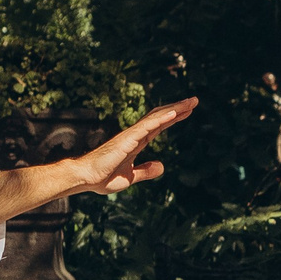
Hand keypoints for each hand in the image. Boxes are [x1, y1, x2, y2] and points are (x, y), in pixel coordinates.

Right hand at [66, 100, 195, 195]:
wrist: (86, 178)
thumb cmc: (103, 177)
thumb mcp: (131, 177)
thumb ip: (145, 171)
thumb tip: (162, 166)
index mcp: (136, 143)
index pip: (158, 126)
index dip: (173, 118)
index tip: (186, 111)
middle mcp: (135, 135)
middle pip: (160, 117)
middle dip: (177, 108)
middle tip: (194, 101)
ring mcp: (131, 135)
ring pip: (156, 117)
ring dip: (174, 109)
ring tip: (191, 102)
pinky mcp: (127, 139)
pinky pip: (148, 126)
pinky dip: (162, 119)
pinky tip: (174, 113)